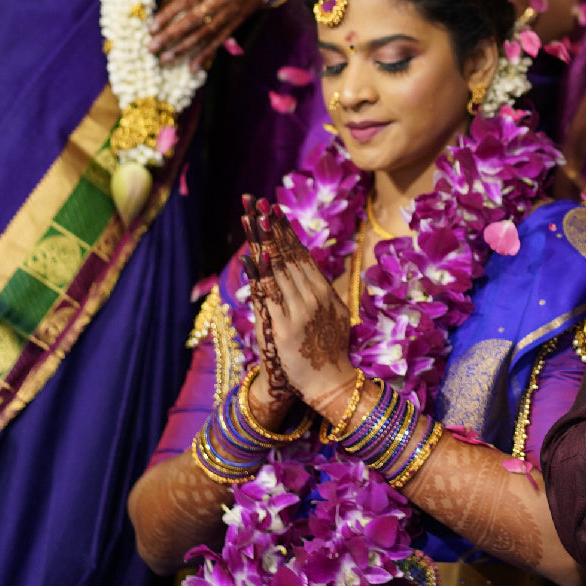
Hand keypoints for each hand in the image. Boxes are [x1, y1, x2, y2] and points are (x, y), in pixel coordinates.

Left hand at [148, 0, 271, 70]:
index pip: (186, 0)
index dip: (168, 14)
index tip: (151, 28)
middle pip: (194, 20)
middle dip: (172, 35)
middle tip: (152, 48)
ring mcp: (229, 13)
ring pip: (205, 34)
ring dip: (185, 48)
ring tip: (166, 58)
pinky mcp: (235, 24)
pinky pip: (219, 40)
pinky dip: (206, 54)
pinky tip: (193, 67)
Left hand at [241, 197, 356, 412]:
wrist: (328, 383)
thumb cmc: (329, 351)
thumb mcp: (334, 316)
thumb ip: (321, 293)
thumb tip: (310, 272)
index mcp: (323, 292)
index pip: (301, 254)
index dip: (285, 231)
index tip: (273, 210)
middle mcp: (311, 297)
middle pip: (287, 255)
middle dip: (271, 227)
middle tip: (257, 201)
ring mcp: (297, 312)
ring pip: (277, 269)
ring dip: (263, 241)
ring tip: (252, 218)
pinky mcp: (282, 328)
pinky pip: (267, 297)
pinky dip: (259, 275)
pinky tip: (252, 257)